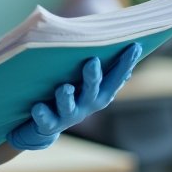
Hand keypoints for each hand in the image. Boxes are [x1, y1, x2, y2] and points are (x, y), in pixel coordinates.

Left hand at [7, 43, 141, 151]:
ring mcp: (68, 116)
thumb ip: (100, 66)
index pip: (116, 78)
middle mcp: (86, 105)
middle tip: (92, 61)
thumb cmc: (69, 93)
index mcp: (99, 93)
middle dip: (93, 77)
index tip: (134, 46)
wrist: (44, 126)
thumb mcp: (85, 81)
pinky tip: (37, 107)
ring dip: (67, 97)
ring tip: (64, 87)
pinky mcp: (48, 125)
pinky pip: (45, 121)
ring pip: (69, 107)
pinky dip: (42, 114)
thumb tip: (125, 45)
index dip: (126, 64)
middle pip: (93, 92)